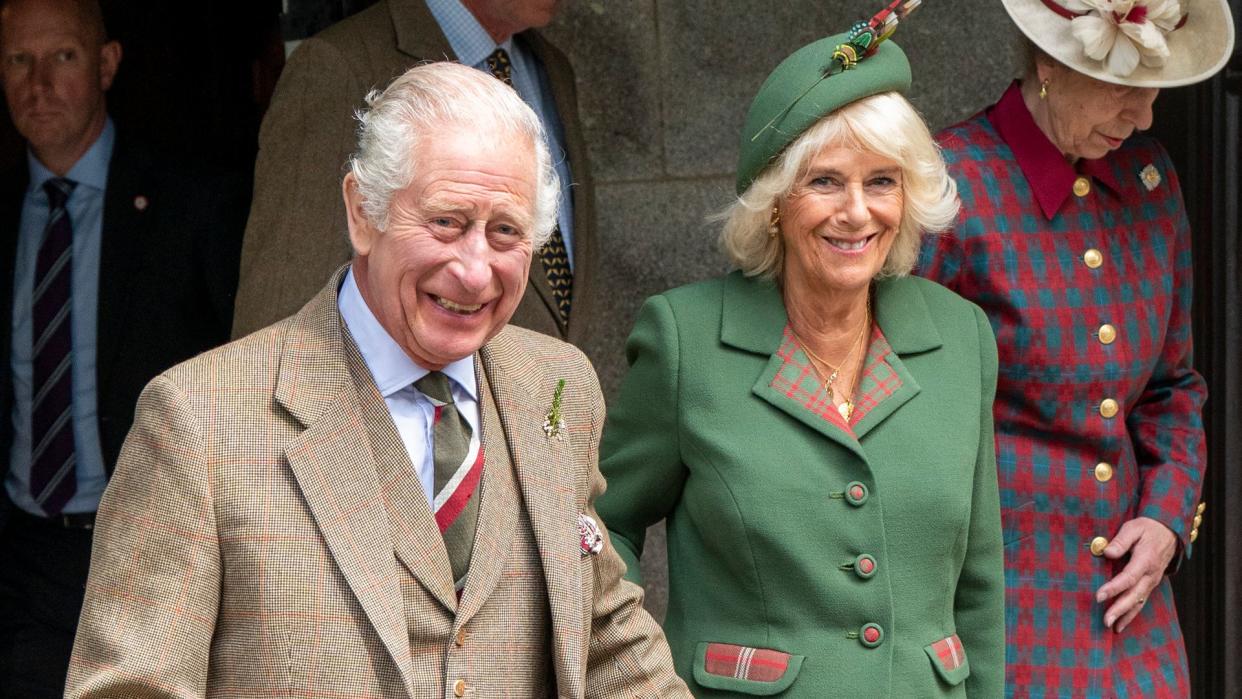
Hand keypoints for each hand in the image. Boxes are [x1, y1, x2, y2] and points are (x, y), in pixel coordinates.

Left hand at [1094, 517, 1176, 632]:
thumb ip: (1120, 541)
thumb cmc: (1148, 528)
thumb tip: (1107, 552)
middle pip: (1134, 595)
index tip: (1098, 596)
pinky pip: (1141, 601)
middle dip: (1119, 609)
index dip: (1114, 588)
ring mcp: (1152, 581)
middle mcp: (1150, 575)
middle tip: (1105, 620)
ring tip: (1112, 627)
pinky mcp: (1150, 584)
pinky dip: (1132, 614)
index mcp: (1145, 560)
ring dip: (1125, 615)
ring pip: (1139, 602)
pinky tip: (1121, 624)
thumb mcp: (1133, 528)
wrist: (1169, 532)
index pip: (1128, 577)